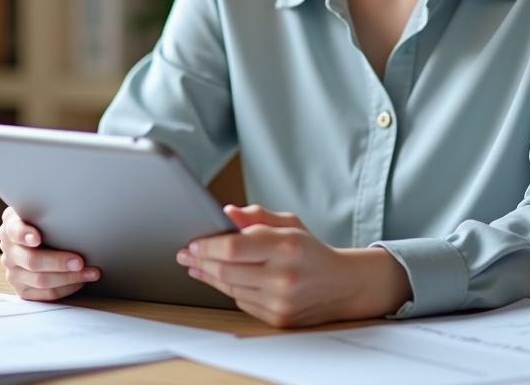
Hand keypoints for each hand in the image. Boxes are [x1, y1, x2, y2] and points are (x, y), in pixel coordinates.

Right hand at [0, 206, 99, 300]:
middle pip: (31, 260)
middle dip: (58, 262)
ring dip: (69, 277)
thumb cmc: (46, 221)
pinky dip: (66, 288)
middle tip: (80, 261)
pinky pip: (45, 294)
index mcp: (11, 226)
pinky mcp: (22, 289)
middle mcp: (9, 250)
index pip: (14, 230)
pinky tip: (80, 281)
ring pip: (40, 280)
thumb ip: (48, 211)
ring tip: (90, 272)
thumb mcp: (42, 210)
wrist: (38, 237)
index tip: (36, 238)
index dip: (24, 235)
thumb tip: (74, 211)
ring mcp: (13, 271)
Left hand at [176, 204, 411, 327]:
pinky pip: (241, 301)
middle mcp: (283, 275)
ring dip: (209, 276)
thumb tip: (227, 212)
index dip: (207, 245)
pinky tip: (219, 279)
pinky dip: (228, 289)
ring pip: (230, 288)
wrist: (343, 285)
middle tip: (186, 254)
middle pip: (226, 270)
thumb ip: (257, 217)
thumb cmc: (312, 251)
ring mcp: (280, 301)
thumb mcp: (290, 224)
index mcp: (286, 246)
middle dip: (201, 261)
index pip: (234, 247)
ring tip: (196, 266)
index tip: (193, 243)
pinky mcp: (277, 318)